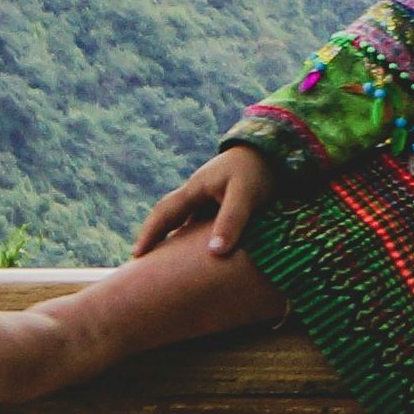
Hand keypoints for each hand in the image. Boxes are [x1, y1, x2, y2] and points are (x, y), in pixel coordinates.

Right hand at [134, 146, 277, 259]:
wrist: (277, 148)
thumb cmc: (257, 169)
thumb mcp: (244, 194)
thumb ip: (231, 220)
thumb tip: (214, 252)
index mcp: (195, 189)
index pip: (163, 213)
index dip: (149, 234)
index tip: (136, 256)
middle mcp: (199, 192)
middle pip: (171, 218)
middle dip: (158, 238)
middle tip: (147, 264)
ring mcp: (212, 195)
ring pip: (189, 222)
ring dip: (181, 240)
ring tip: (174, 266)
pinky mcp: (227, 200)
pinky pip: (207, 222)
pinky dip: (202, 237)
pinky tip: (207, 253)